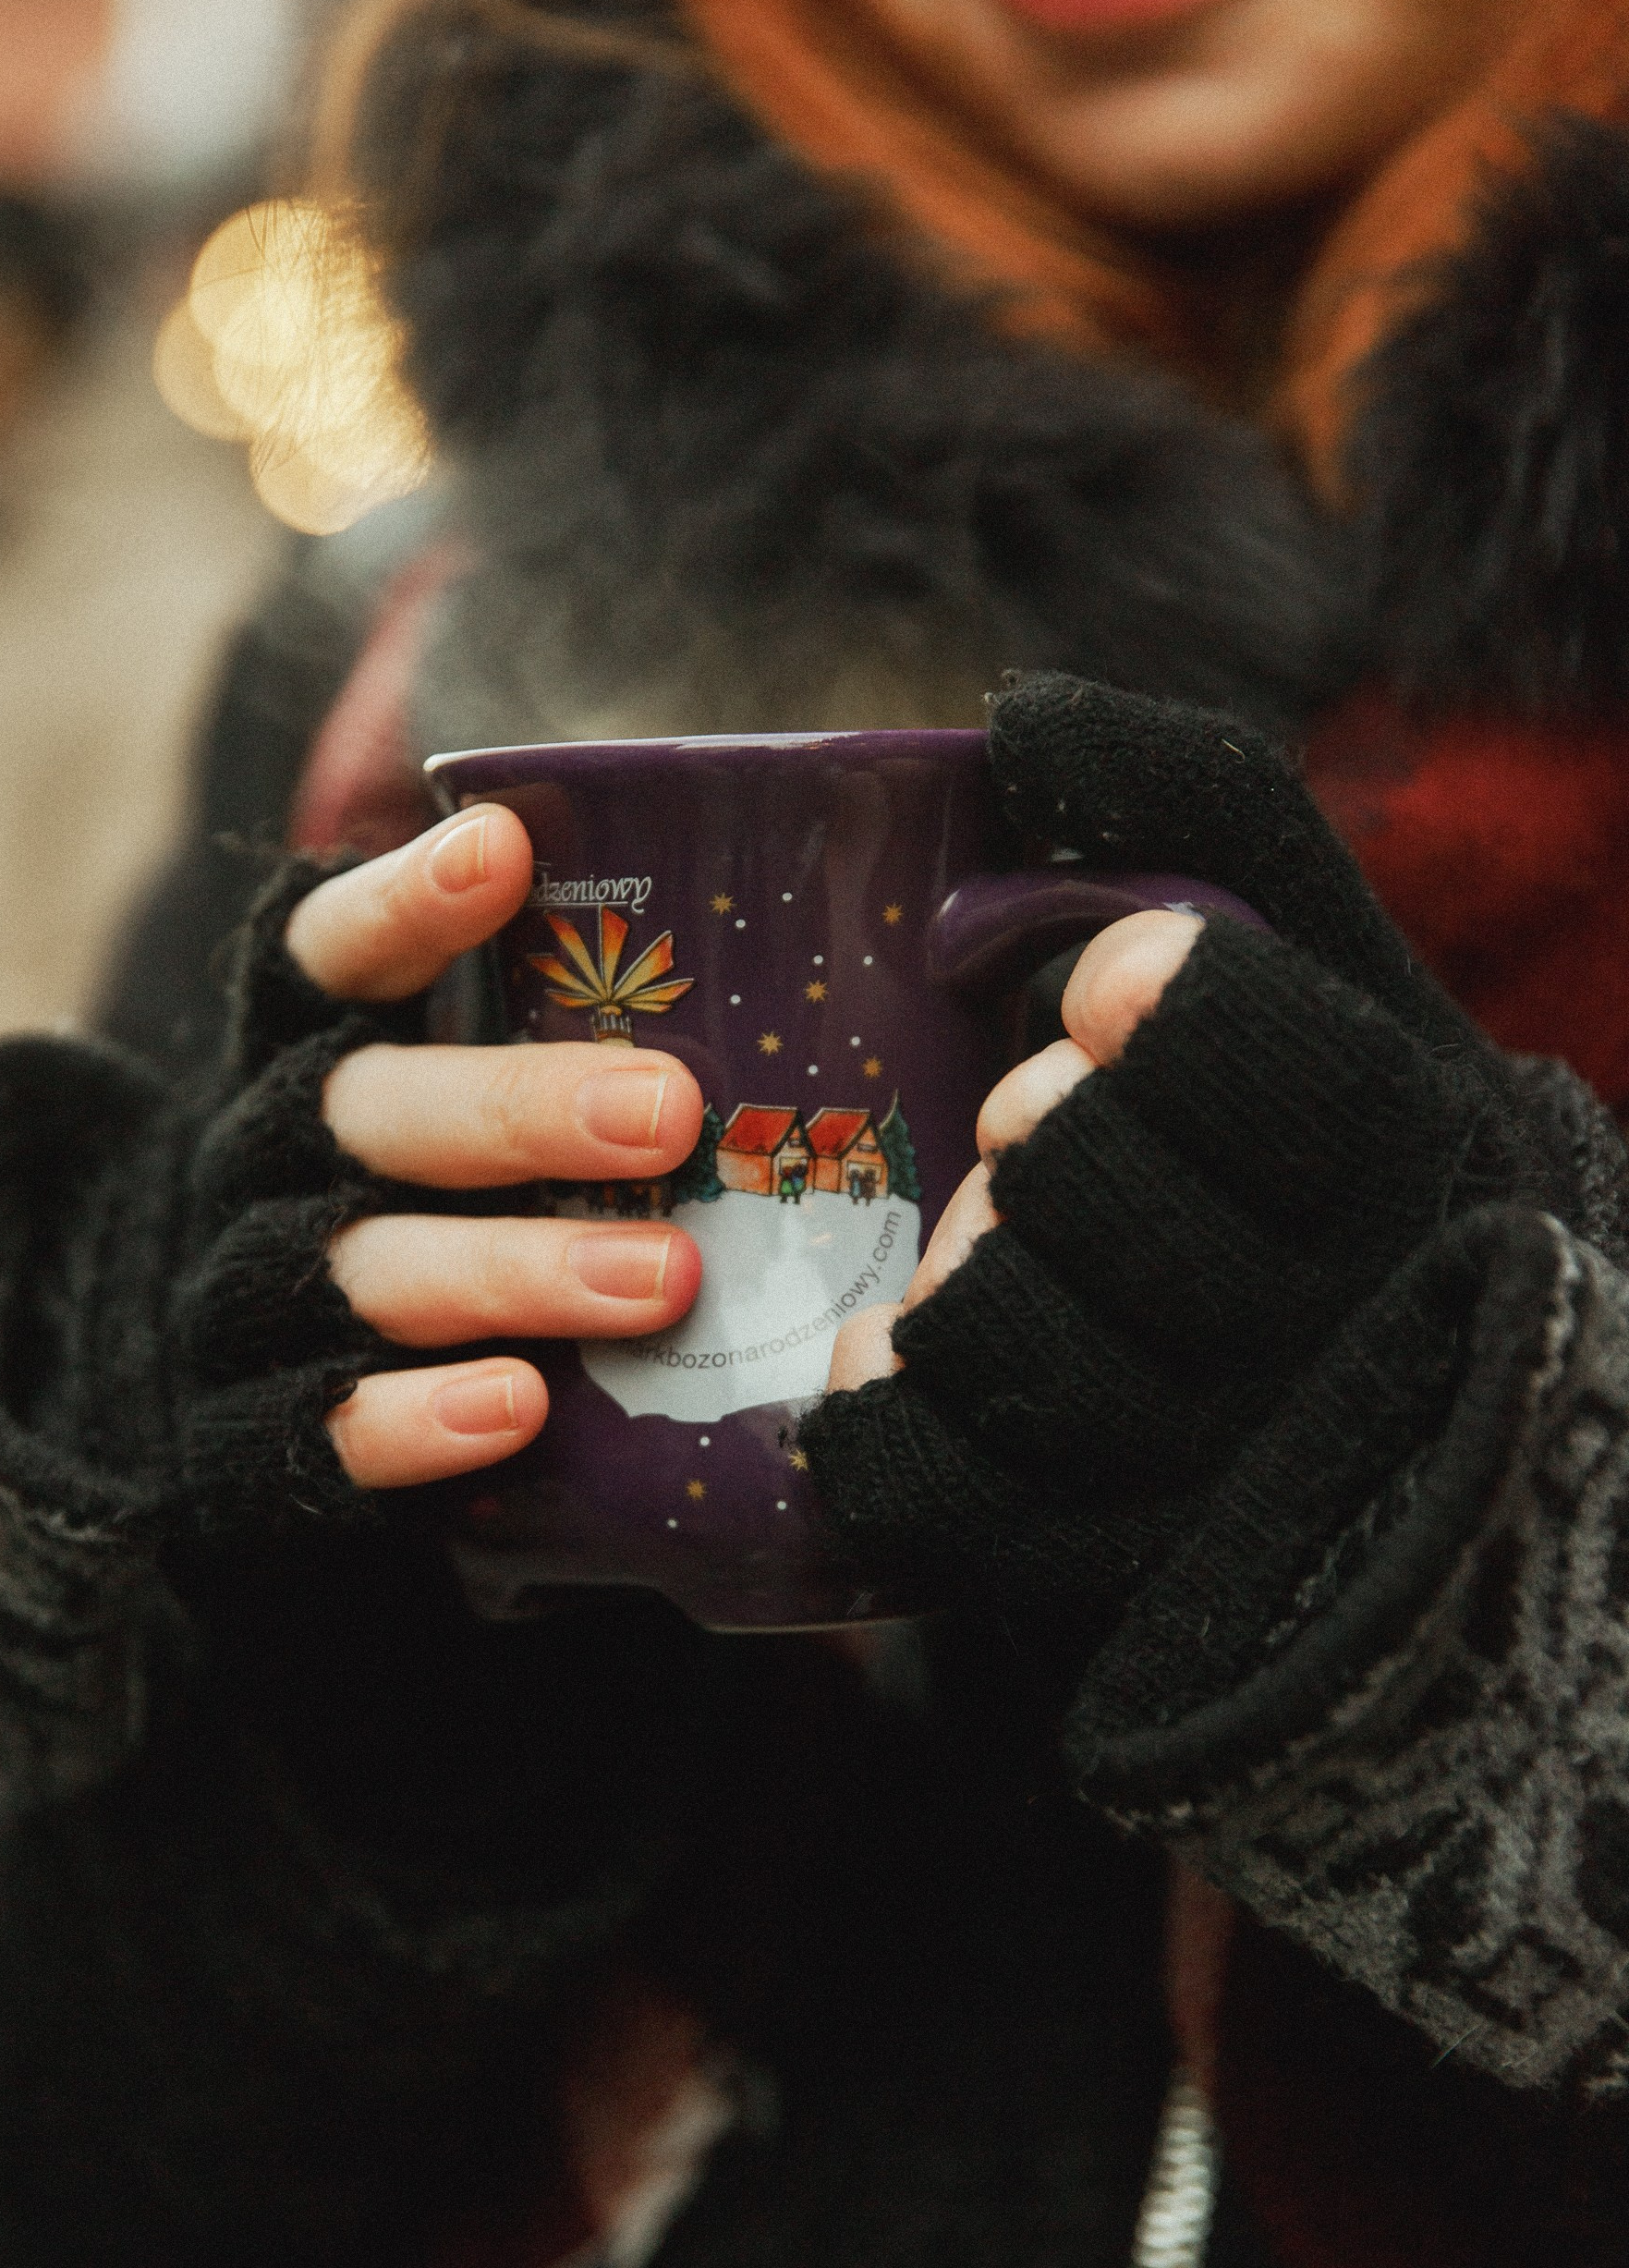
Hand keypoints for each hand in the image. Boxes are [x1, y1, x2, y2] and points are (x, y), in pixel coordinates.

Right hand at [283, 806, 703, 1488]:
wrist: (269, 1405)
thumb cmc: (450, 1206)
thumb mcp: (484, 1092)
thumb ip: (585, 1015)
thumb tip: (850, 925)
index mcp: (315, 1047)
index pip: (333, 949)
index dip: (405, 900)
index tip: (505, 850)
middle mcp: (274, 1156)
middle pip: (373, 1110)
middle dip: (519, 1108)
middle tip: (670, 1114)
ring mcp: (257, 1295)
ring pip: (369, 1267)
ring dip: (513, 1270)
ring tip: (660, 1282)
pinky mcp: (262, 1429)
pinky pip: (329, 1426)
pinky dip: (419, 1418)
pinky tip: (522, 1406)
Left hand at [801, 675, 1592, 1631]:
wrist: (1375, 1362)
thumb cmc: (1307, 1119)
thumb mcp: (1298, 940)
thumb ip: (1190, 801)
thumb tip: (1022, 715)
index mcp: (1393, 1138)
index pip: (1251, 1055)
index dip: (1150, 1002)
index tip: (1105, 982)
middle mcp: (1329, 1314)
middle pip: (1101, 1195)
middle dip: (1035, 1136)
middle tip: (1024, 1117)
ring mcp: (1218, 1455)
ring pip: (1021, 1352)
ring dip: (956, 1273)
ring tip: (968, 1238)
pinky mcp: (1106, 1552)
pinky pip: (941, 1496)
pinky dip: (877, 1416)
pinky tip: (873, 1351)